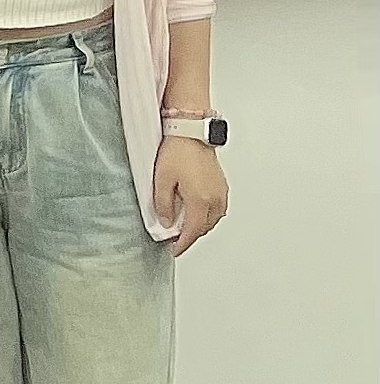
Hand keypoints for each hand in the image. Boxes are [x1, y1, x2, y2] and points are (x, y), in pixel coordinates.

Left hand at [153, 137, 229, 254]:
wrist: (191, 133)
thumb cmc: (176, 152)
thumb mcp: (161, 180)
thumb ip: (163, 205)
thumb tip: (167, 222)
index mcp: (201, 199)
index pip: (193, 231)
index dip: (183, 243)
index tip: (174, 250)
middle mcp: (215, 198)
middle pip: (204, 227)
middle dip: (190, 236)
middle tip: (174, 240)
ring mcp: (221, 192)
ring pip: (213, 219)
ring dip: (199, 226)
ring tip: (182, 228)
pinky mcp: (222, 185)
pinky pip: (217, 209)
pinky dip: (206, 215)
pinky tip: (194, 212)